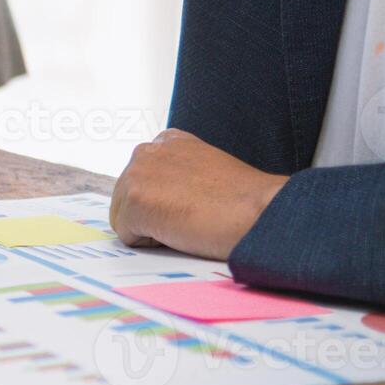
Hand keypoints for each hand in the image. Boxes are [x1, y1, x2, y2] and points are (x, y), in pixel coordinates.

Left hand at [111, 129, 287, 260]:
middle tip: (192, 216)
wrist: (259, 211)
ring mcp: (137, 175)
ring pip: (124, 218)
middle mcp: (147, 151)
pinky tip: (181, 230)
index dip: (166, 201)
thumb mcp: (206, 168)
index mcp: (167, 141)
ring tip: (188, 221)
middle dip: (153, 215)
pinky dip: (151, 243)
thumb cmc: (242, 200)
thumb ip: (177, 173)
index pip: (144, 180)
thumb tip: (160, 195)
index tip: (193, 204)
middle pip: (128, 198)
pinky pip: (128, 236)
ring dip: (152, 229)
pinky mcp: (133, 202)